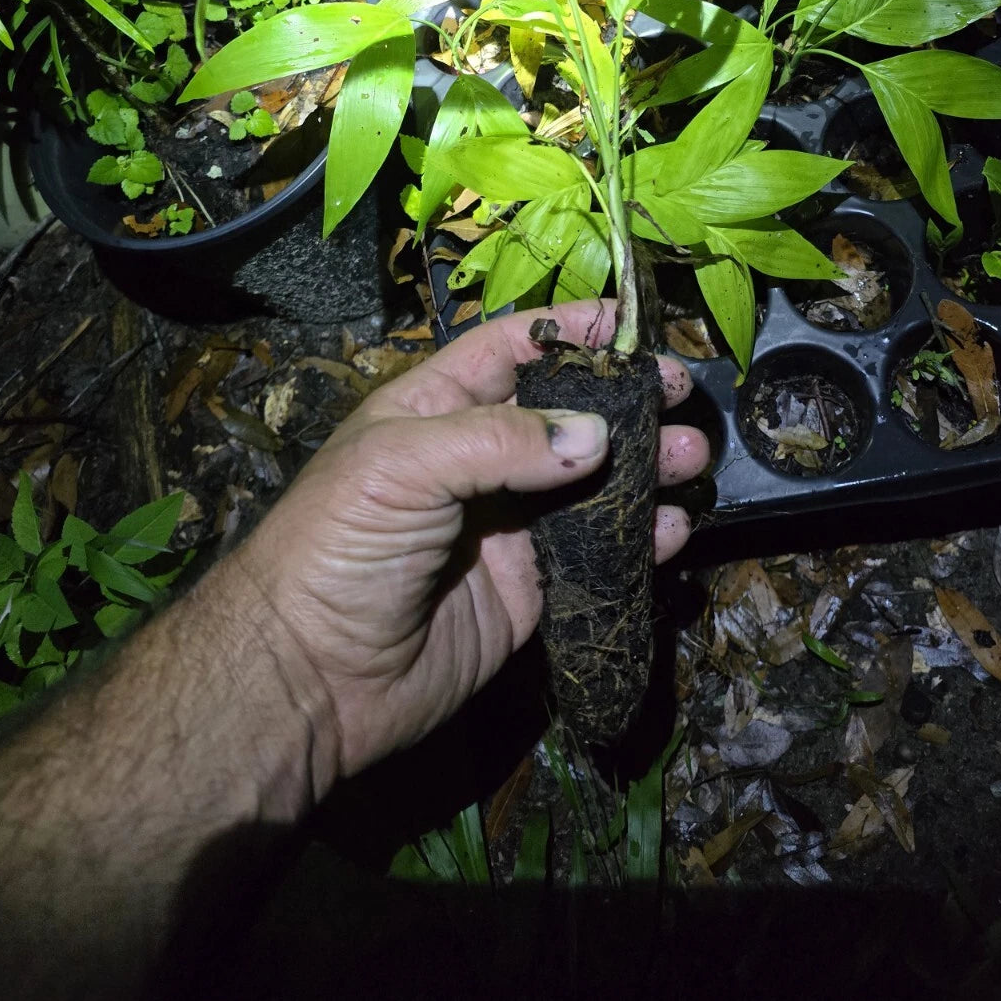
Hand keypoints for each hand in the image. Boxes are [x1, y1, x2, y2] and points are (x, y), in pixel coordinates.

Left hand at [236, 302, 708, 779]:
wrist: (307, 678)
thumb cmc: (337, 546)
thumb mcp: (402, 465)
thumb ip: (500, 441)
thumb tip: (598, 437)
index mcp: (434, 411)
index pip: (510, 350)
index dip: (569, 332)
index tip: (631, 322)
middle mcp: (477, 464)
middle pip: (567, 416)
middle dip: (627, 401)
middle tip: (684, 394)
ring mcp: (506, 530)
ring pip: (592, 486)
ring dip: (645, 468)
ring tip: (693, 458)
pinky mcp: (529, 595)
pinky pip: (597, 559)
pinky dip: (640, 543)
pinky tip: (672, 531)